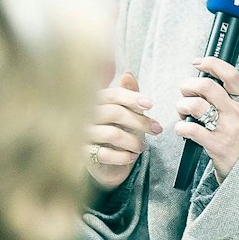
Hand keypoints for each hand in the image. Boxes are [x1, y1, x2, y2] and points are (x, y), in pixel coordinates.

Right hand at [87, 70, 160, 190]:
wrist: (107, 165)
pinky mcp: (84, 154)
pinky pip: (105, 154)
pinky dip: (123, 156)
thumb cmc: (116, 134)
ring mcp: (82, 135)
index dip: (132, 98)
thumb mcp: (125, 113)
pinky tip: (131, 157)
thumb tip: (128, 74)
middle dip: (140, 122)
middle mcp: (85, 116)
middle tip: (156, 130)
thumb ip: (127, 94)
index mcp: (94, 102)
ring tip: (141, 147)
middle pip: (115, 113)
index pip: (113, 94)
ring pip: (112, 134)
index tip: (150, 105)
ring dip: (133, 141)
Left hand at [173, 57, 238, 181]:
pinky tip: (182, 130)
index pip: (231, 75)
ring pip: (196, 106)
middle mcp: (236, 114)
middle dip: (189, 85)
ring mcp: (226, 129)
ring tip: (182, 111)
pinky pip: (190, 129)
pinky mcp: (216, 145)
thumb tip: (200, 80)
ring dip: (182, 106)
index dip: (213, 64)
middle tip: (184, 91)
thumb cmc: (238, 139)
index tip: (197, 62)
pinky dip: (180, 128)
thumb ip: (225, 99)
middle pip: (208, 87)